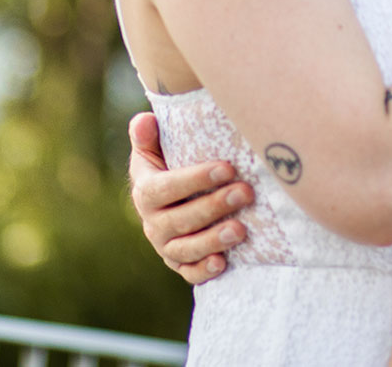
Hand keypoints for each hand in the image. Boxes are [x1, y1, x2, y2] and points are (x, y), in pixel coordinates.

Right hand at [127, 111, 251, 284]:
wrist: (170, 198)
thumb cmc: (169, 164)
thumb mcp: (154, 148)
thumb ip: (147, 135)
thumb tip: (145, 120)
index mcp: (146, 191)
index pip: (168, 186)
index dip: (196, 179)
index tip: (228, 168)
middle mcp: (153, 222)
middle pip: (181, 219)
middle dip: (214, 206)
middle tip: (246, 193)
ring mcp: (165, 246)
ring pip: (186, 248)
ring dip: (214, 240)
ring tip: (241, 229)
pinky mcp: (180, 263)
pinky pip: (189, 272)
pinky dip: (203, 271)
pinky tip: (223, 263)